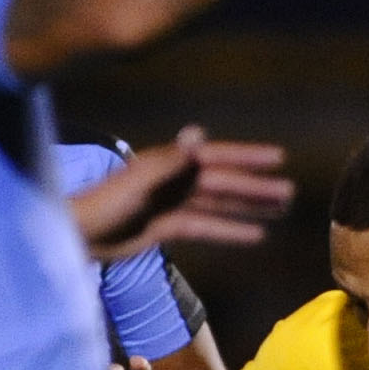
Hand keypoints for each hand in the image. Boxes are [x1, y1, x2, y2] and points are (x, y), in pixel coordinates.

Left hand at [71, 127, 290, 261]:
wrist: (78, 235)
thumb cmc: (104, 204)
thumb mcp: (139, 182)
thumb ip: (171, 161)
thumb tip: (199, 134)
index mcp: (169, 163)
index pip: (216, 157)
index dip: (247, 157)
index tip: (278, 158)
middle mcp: (175, 179)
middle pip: (223, 182)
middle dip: (255, 186)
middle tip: (290, 192)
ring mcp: (172, 203)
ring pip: (219, 204)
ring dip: (248, 206)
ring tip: (280, 209)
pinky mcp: (167, 227)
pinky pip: (206, 227)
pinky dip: (230, 230)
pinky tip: (255, 235)